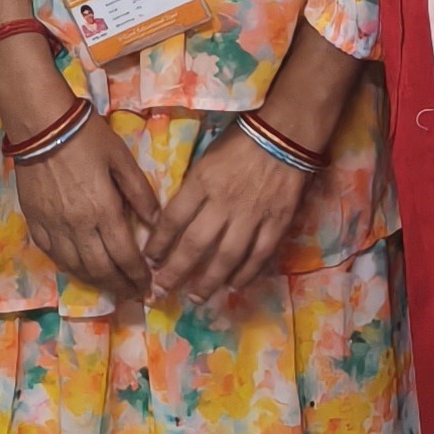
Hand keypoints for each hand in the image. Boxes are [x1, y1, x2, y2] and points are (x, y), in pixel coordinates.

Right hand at [11, 111, 159, 297]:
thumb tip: (156, 223)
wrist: (41, 125)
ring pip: (76, 267)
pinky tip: (78, 268)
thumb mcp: (121, 159)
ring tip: (109, 286)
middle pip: (101, 270)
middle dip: (119, 286)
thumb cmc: (87, 138)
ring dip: (95, 281)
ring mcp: (54, 227)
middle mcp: (79, 227)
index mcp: (104, 211)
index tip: (148, 286)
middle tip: (131, 293)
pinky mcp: (35, 222)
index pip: (125, 256)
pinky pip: (53, 255)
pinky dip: (69, 267)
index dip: (138, 276)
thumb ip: (140, 193)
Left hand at [145, 124, 306, 309]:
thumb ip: (192, 189)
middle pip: (195, 244)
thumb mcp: (205, 158)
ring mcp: (252, 215)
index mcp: (202, 181)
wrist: (283, 135)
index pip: (173, 218)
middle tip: (163, 289)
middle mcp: (224, 201)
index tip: (149, 260)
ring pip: (227, 257)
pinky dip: (245, 274)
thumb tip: (175, 221)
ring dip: (209, 281)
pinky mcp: (277, 223)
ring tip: (196, 297)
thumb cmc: (239, 143)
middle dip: (176, 271)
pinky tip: (233, 286)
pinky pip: (259, 255)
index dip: (158, 244)